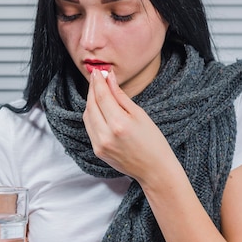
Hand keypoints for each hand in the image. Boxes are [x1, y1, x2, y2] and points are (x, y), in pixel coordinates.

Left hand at [82, 69, 180, 184]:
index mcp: (118, 124)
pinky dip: (91, 115)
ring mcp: (99, 145)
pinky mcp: (97, 150)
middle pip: (91, 105)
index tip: (98, 71)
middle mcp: (105, 135)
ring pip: (87, 116)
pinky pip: (89, 128)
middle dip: (92, 89)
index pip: (102, 96)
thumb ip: (120, 96)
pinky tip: (98, 108)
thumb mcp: (140, 114)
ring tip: (98, 91)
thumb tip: (109, 78)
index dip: (98, 82)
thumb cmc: (153, 141)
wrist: (154, 170)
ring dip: (90, 101)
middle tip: (97, 77)